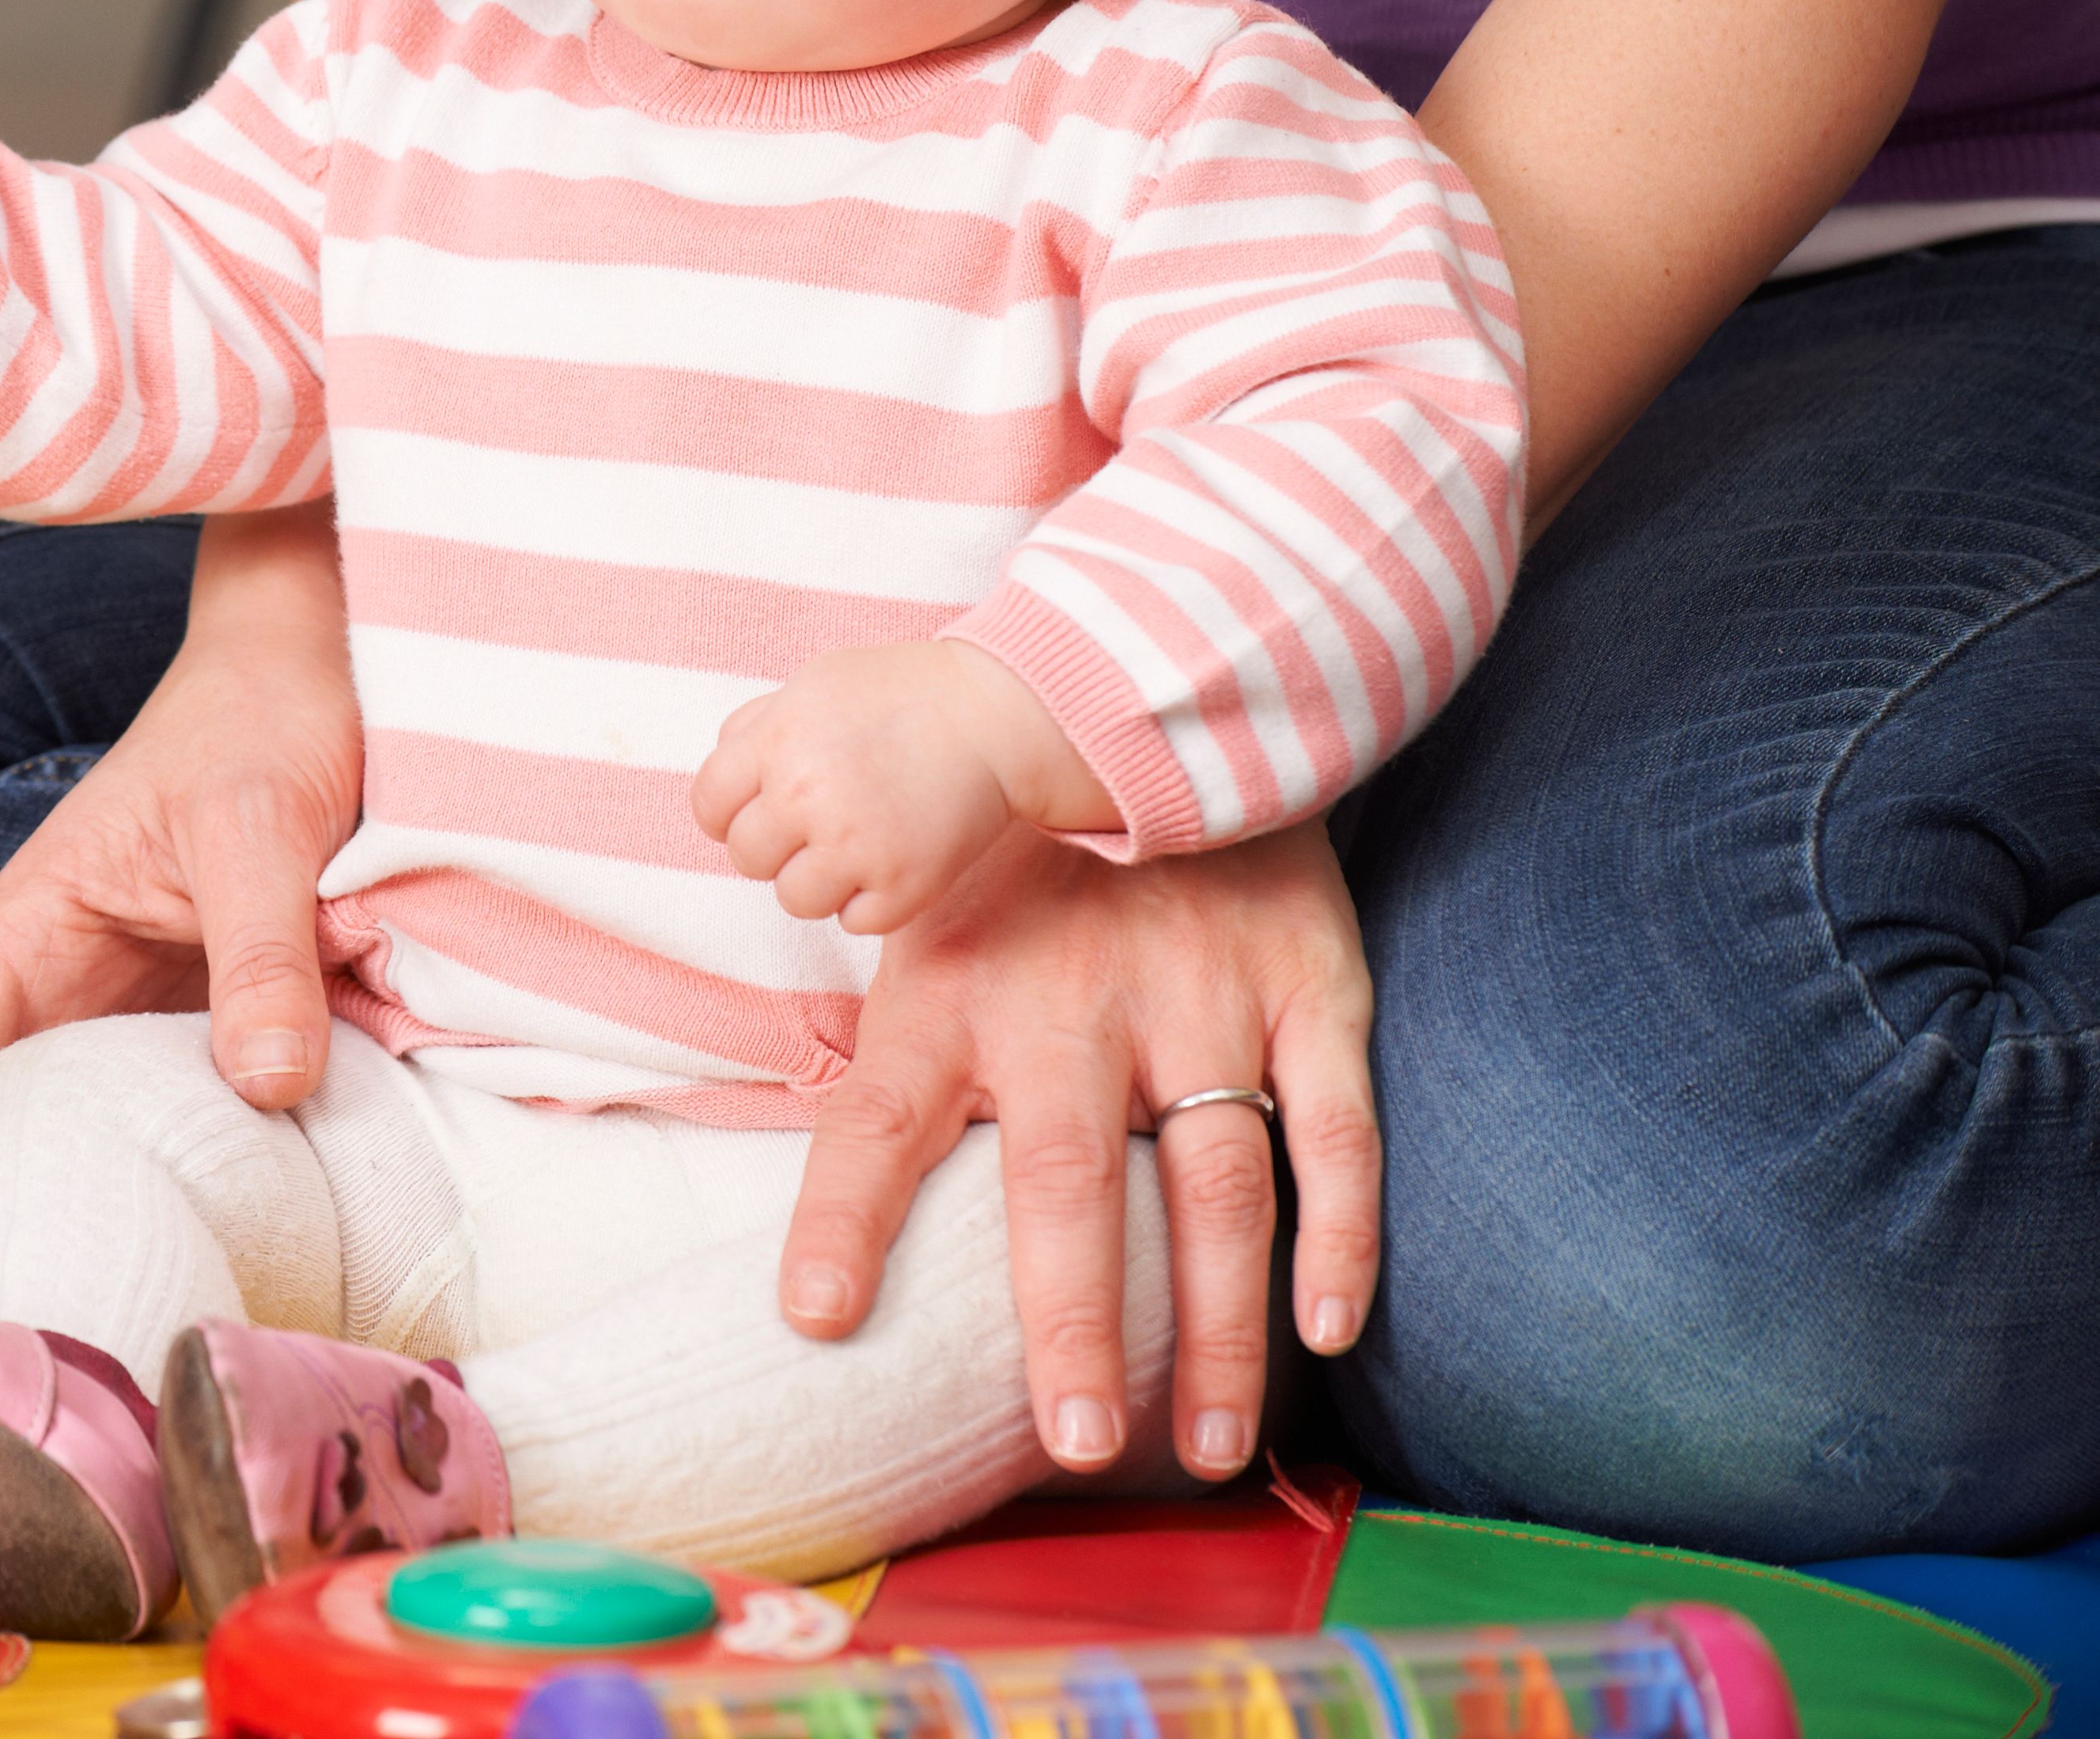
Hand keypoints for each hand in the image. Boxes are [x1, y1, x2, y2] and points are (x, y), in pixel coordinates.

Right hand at [0, 504, 364, 1258]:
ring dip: (67, 1232)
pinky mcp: (219, 1033)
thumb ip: (259, 951)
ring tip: (57, 1361)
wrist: (333, 662)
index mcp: (35, 931)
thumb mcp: (259, 824)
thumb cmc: (267, 715)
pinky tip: (196, 1279)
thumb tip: (267, 1084)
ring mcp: (144, 1017)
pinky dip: (178, 1202)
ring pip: (83, 1143)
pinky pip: (184, 1131)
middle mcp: (73, 990)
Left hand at [693, 637, 1110, 934]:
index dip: (730, 814)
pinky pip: (855, 921)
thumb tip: (723, 770)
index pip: (708, 807)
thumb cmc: (901, 696)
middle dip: (776, 846)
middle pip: (747, 858)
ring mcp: (853, 845)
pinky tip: (895, 858)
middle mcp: (805, 796)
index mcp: (776, 743)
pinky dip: (873, 900)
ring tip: (858, 843)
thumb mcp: (812, 686)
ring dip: (820, 881)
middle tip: (821, 824)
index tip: (764, 811)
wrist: (993, 716)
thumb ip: (756, 727)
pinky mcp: (902, 886)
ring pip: (794, 900)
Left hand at [776, 822, 1378, 1485]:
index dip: (842, 1220)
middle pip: (1065, 1184)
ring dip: (1218, 1329)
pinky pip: (1333, 1127)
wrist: (1158, 706)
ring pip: (1213, 1189)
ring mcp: (1199, 993)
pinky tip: (1327, 1330)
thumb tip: (817, 1188)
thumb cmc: (1015, 860)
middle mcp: (1069, 1001)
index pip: (879, 1120)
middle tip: (1078, 1444)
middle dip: (1073, 1326)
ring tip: (1210, 1448)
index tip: (813, 1320)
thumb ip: (894, 1055)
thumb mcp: (920, 922)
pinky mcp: (1309, 981)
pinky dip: (1340, 1234)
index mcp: (953, 987)